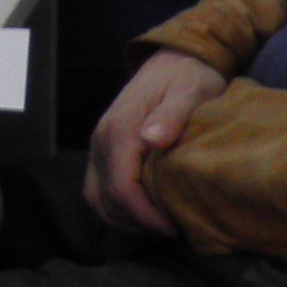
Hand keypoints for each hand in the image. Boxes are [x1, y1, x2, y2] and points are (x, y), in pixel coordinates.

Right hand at [91, 51, 231, 233]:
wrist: (174, 59)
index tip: (174, 226)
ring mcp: (99, 144)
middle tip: (172, 227)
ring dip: (124, 217)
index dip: (145, 215)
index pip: (122, 187)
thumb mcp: (189, 92)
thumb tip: (151, 139)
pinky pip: (97, 187)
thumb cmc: (188, 78)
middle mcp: (102, 138)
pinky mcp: (102, 148)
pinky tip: (142, 211)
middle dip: (138, 221)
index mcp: (121, 129)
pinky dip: (114, 206)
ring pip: (97, 196)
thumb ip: (171, 116)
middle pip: (107, 198)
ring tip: (157, 223)